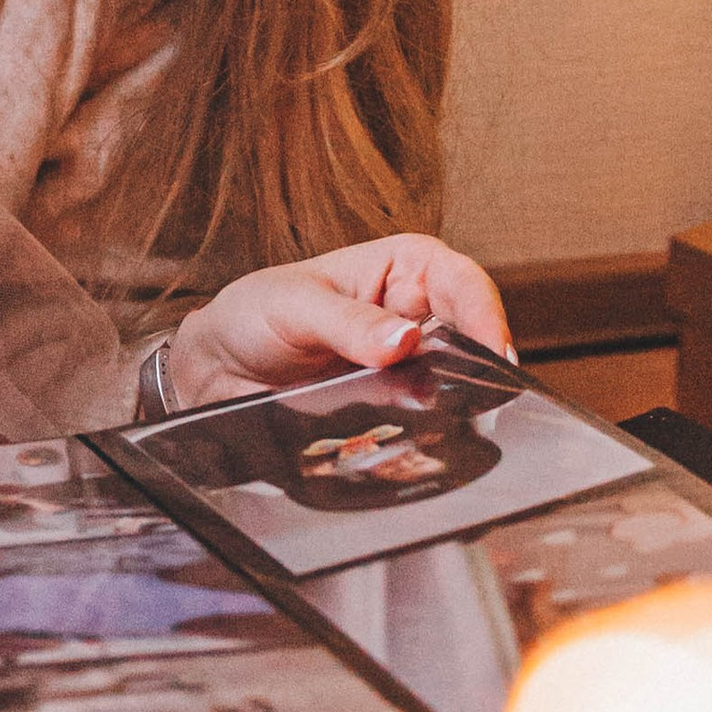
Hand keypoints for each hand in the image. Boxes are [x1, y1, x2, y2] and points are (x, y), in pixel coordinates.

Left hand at [165, 235, 512, 409]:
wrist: (217, 369)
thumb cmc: (254, 314)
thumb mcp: (292, 305)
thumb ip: (346, 322)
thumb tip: (403, 339)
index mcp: (401, 268)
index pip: (461, 282)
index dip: (485, 314)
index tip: (494, 352)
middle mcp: (414, 314)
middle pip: (471, 338)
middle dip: (479, 367)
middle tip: (478, 399)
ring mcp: (406, 365)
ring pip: (454, 383)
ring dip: (453, 404)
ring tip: (447, 423)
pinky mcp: (391, 407)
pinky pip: (422, 421)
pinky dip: (424, 432)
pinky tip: (418, 444)